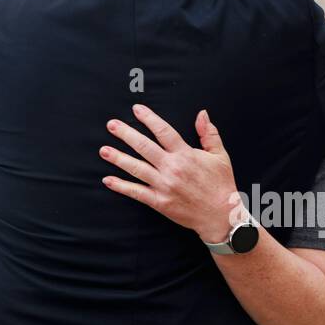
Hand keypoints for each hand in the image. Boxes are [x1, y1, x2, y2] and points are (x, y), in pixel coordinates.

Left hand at [100, 104, 241, 243]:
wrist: (221, 215)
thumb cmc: (221, 184)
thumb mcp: (220, 155)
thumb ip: (209, 133)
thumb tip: (202, 113)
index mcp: (186, 155)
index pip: (163, 131)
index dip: (149, 119)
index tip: (136, 109)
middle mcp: (172, 168)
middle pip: (144, 147)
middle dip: (126, 134)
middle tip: (111, 125)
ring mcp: (164, 186)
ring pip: (137, 168)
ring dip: (118, 158)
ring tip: (104, 150)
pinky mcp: (160, 202)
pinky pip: (137, 193)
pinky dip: (121, 186)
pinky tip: (108, 180)